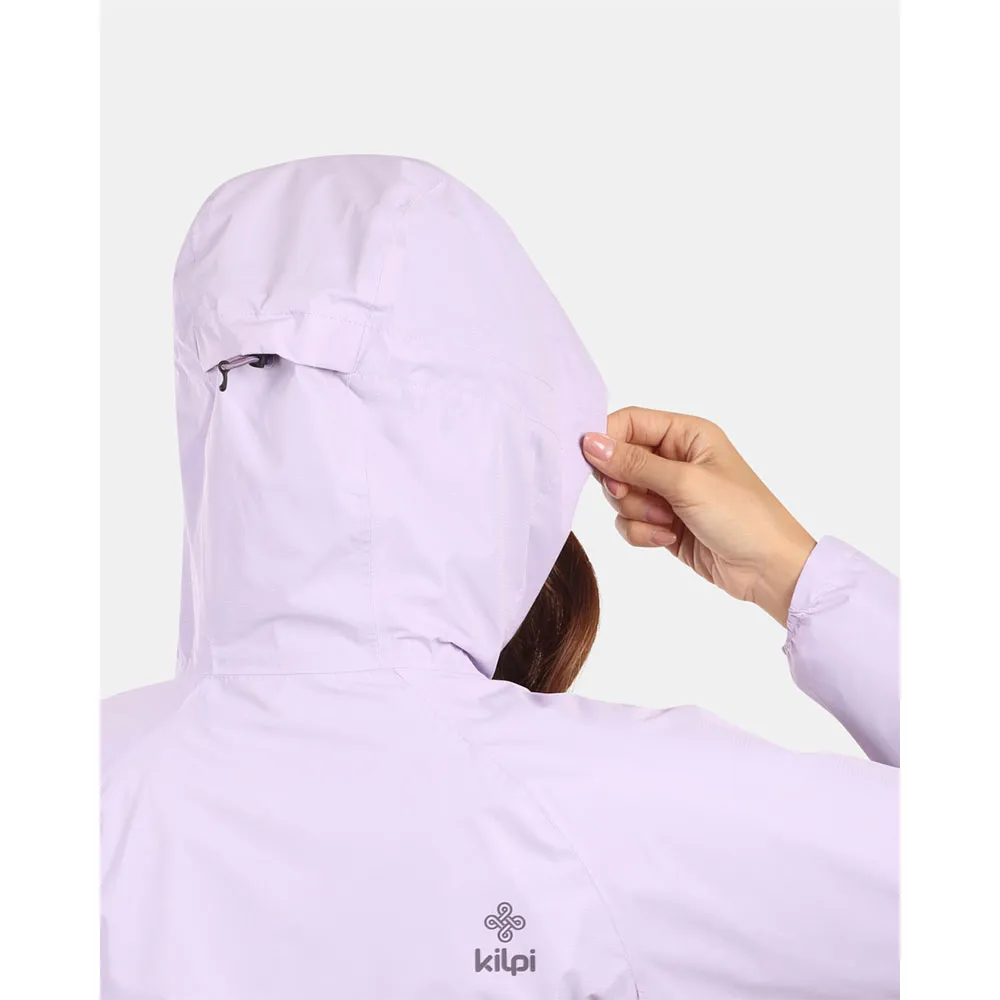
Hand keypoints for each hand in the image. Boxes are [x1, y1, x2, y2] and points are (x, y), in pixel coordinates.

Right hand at [581, 407, 816, 625]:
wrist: (769, 570)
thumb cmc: (741, 516)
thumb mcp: (686, 483)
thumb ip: (634, 463)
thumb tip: (590, 442)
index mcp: (686, 434)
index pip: (629, 422)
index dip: (607, 440)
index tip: (594, 464)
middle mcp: (675, 458)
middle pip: (618, 460)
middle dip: (623, 483)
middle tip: (637, 496)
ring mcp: (668, 492)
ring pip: (620, 494)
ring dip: (636, 511)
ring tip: (667, 522)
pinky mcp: (663, 522)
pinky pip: (629, 521)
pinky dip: (642, 531)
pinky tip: (668, 538)